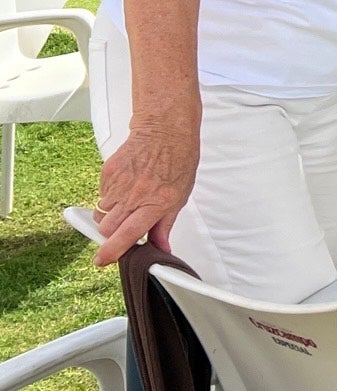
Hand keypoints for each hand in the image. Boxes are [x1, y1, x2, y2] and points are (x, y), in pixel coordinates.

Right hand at [93, 121, 198, 265]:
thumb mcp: (180, 196)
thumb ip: (165, 225)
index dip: (112, 251)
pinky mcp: (107, 173)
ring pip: (100, 215)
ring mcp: (118, 184)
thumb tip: (161, 248)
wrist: (165, 130)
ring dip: (109, 218)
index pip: (128, 234)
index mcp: (156, 203)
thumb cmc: (178, 160)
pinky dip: (109, 199)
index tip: (102, 260)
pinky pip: (101, 196)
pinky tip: (125, 188)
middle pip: (106, 229)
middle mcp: (135, 195)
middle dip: (110, 236)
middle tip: (121, 230)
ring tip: (127, 205)